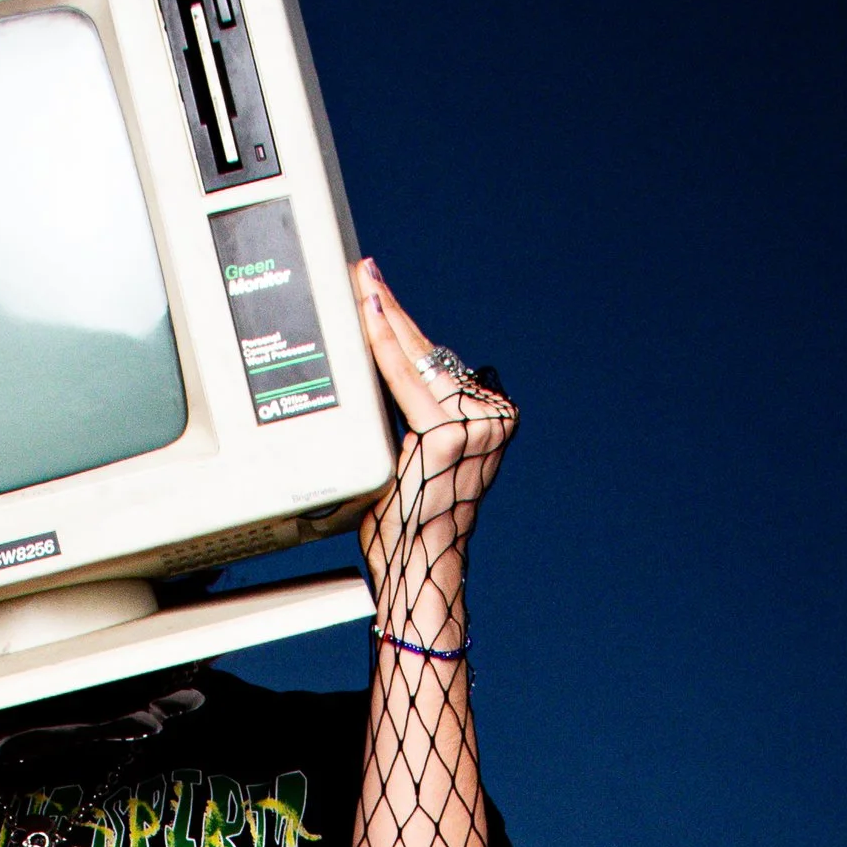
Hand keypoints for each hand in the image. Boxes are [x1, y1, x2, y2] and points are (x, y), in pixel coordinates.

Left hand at [348, 260, 517, 635]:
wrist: (418, 575)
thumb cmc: (407, 533)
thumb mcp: (406, 464)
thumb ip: (402, 421)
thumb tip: (373, 380)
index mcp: (486, 423)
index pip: (437, 365)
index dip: (404, 326)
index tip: (380, 292)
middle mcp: (490, 419)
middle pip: (428, 352)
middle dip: (390, 309)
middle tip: (362, 271)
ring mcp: (476, 424)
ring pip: (417, 359)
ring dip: (382, 322)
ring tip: (357, 284)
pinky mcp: (451, 433)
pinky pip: (404, 380)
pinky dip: (381, 348)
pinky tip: (367, 315)